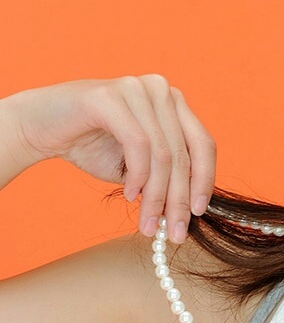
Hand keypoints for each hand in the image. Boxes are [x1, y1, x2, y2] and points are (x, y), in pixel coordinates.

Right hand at [11, 74, 216, 242]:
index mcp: (172, 103)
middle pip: (183, 154)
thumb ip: (165, 180)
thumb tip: (188, 214)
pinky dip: (138, 176)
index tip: (199, 214)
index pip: (203, 145)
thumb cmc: (91, 145)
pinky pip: (138, 144)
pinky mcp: (110, 96)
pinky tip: (131, 194)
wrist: (39, 126)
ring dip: (157, 196)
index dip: (204, 182)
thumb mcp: (139, 167)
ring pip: (162, 154)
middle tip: (175, 234)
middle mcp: (160, 90)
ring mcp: (136, 88)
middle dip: (179, 200)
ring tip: (148, 223)